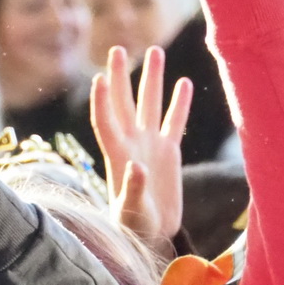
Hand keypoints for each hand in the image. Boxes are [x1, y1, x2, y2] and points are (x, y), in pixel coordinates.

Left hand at [92, 46, 190, 252]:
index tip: (99, 77)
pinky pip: (174, 121)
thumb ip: (133, 190)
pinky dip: (179, 103)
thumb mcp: (132, 212)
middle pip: (124, 103)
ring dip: (152, 79)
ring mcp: (150, 144)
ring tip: (156, 51)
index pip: (106, 121)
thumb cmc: (135, 227)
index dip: (102, 101)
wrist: (152, 235)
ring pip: (150, 104)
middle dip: (120, 77)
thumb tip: (137, 167)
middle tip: (118, 49)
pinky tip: (184, 82)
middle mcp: (132, 143)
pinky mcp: (169, 152)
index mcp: (118, 156)